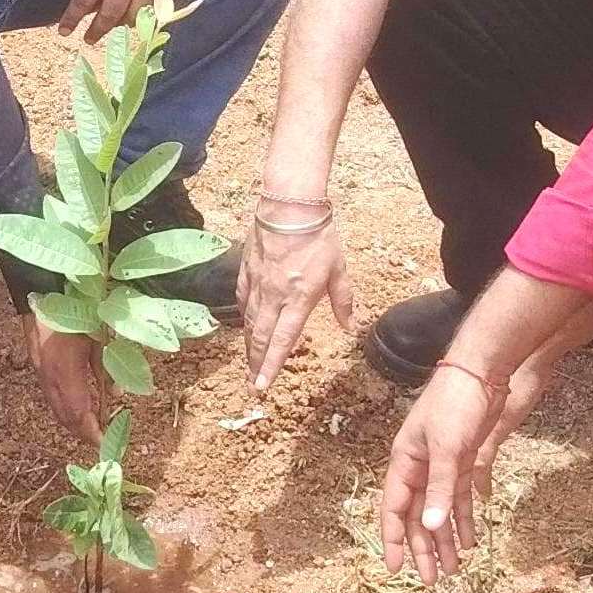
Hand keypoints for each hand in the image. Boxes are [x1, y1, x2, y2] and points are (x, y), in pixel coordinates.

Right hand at [23, 317, 113, 441]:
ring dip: (73, 422)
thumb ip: (107, 369)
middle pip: (64, 417)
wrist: (42, 289)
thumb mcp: (99, 339)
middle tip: (100, 439)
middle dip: (82, 432)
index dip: (91, 432)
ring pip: (56, 408)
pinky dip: (65, 408)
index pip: (78, 414)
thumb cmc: (77, 310)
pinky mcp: (37, 365)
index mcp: (66, 372)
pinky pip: (51, 396)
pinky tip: (78, 406)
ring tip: (91, 427)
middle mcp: (49, 377)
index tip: (104, 442)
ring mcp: (40, 372)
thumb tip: (116, 395)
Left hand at [56, 0, 193, 41]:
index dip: (72, 18)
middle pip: (108, 15)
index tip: (64, 31)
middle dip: (96, 31)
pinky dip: (148, 18)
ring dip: (121, 26)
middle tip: (88, 39)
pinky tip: (141, 20)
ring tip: (113, 27)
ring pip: (134, 16)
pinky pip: (158, 9)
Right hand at [237, 209, 353, 389]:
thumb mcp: (338, 270)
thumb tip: (349, 327)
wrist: (289, 206)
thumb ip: (342, 301)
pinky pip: (242, 299)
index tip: (262, 385)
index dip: (272, 365)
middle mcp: (274, 296)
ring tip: (248, 362)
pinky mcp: (247, 270)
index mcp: (298, 299)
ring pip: (250, 321)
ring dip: (249, 345)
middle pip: (261, 336)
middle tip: (252, 382)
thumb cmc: (318, 236)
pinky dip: (244, 315)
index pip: (283, 341)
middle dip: (256, 363)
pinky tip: (245, 324)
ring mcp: (258, 284)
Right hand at [377, 363, 513, 581]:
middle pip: (418, 515)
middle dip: (424, 548)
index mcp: (406, 461)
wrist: (483, 372)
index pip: (394, 509)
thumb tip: (429, 527)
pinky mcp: (464, 460)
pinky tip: (469, 540)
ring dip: (445, 538)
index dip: (393, 540)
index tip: (395, 569)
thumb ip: (439, 488)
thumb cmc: (456, 404)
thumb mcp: (447, 447)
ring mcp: (442, 464)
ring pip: (440, 510)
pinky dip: (464, 518)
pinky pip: (460, 498)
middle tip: (431, 581)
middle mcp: (420, 466)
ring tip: (453, 569)